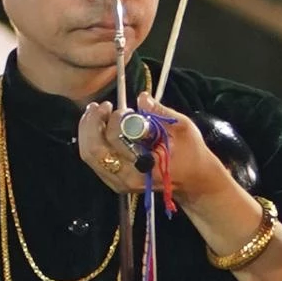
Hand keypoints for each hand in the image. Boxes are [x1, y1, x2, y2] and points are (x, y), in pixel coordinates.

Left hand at [76, 99, 235, 215]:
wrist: (193, 180)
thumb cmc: (191, 153)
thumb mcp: (182, 128)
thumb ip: (160, 112)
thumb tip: (141, 98)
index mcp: (145, 167)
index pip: (116, 140)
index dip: (115, 120)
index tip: (125, 109)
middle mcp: (127, 178)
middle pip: (94, 151)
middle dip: (92, 124)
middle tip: (101, 106)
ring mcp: (119, 183)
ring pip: (89, 156)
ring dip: (88, 130)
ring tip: (95, 112)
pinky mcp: (114, 181)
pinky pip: (94, 160)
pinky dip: (91, 140)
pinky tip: (97, 125)